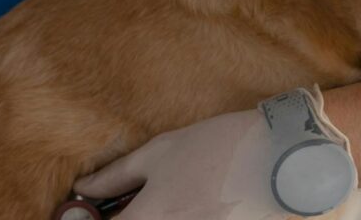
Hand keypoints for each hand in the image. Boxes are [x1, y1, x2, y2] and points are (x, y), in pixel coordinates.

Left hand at [73, 110, 282, 219]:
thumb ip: (115, 177)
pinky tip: (189, 208)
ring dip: (154, 219)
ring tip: (165, 204)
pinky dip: (182, 219)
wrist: (278, 157)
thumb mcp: (158, 153)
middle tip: (127, 208)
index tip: (88, 215)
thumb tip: (83, 189)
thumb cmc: (215, 148)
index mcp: (148, 218)